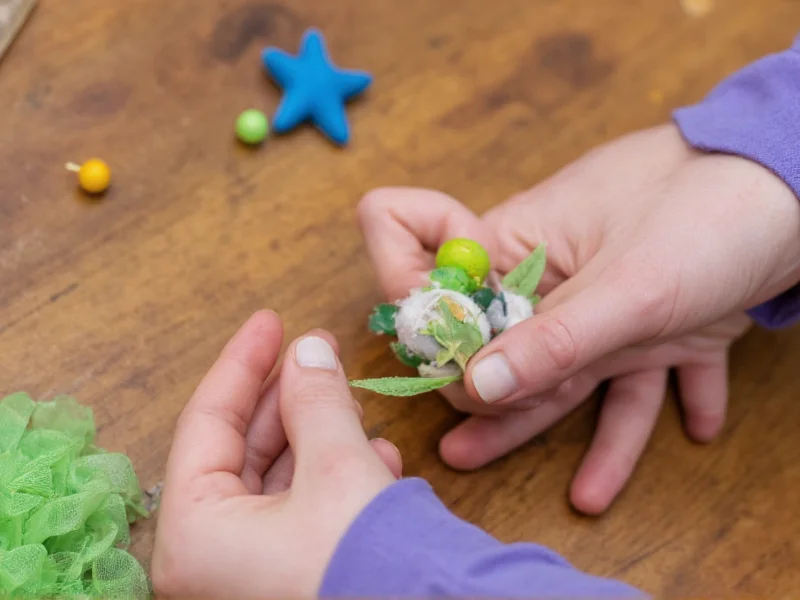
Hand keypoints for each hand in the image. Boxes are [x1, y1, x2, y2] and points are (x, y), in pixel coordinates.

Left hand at [152, 311, 400, 598]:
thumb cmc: (362, 561)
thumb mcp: (337, 468)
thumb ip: (315, 401)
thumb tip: (307, 347)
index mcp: (193, 535)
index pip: (206, 424)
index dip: (240, 362)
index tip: (270, 319)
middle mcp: (210, 559)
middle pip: (241, 451)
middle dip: (284, 396)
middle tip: (315, 351)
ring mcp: (251, 573)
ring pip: (277, 479)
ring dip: (316, 433)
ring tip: (350, 398)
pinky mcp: (291, 577)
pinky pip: (302, 510)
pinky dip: (334, 474)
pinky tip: (374, 452)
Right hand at [358, 123, 799, 513]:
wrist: (797, 186)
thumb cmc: (705, 211)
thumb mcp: (628, 287)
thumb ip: (552, 342)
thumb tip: (473, 386)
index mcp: (520, 245)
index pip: (444, 281)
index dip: (433, 321)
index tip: (436, 363)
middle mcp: (553, 279)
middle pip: (506, 346)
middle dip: (492, 403)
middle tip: (464, 452)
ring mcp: (606, 305)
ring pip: (575, 375)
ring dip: (575, 427)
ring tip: (576, 494)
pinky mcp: (659, 322)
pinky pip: (652, 375)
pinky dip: (671, 405)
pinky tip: (695, 430)